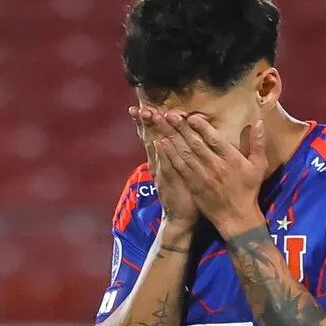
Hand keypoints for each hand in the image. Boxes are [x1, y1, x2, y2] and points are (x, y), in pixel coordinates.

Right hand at [129, 106, 198, 231]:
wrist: (180, 219)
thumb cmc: (186, 195)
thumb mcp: (181, 173)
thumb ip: (179, 157)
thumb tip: (179, 141)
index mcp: (162, 161)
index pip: (153, 137)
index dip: (148, 123)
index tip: (142, 106)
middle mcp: (159, 164)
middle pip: (150, 139)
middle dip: (145, 123)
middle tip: (139, 106)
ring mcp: (162, 173)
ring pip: (155, 148)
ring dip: (152, 131)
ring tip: (147, 115)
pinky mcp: (169, 182)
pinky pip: (165, 165)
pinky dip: (162, 154)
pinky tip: (159, 142)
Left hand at [153, 112, 270, 234]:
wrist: (236, 217)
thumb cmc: (249, 190)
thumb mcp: (259, 166)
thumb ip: (258, 143)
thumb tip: (259, 122)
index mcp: (231, 159)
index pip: (214, 139)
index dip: (201, 127)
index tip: (191, 116)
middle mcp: (215, 166)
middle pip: (195, 144)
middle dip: (181, 128)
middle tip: (169, 115)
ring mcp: (202, 177)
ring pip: (184, 153)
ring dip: (171, 137)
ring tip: (161, 124)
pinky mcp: (193, 185)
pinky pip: (179, 167)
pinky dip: (169, 155)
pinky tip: (161, 144)